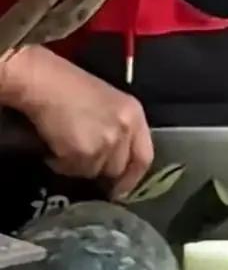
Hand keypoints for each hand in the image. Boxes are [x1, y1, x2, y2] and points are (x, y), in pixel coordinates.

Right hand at [0, 47, 153, 197]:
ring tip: (64, 145)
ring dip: (78, 165)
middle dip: (99, 170)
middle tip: (81, 161)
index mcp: (134, 114)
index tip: (121, 188)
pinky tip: (54, 145)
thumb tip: (114, 161)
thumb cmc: (68, 86)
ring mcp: (106, 142)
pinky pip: (72, 170)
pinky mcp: (84, 152)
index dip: (132, 177)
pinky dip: (61, 163)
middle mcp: (125, 130)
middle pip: (118, 168)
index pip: (144, 157)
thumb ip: (118, 129)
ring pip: (93, 171)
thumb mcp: (107, 103)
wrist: (42, 82)